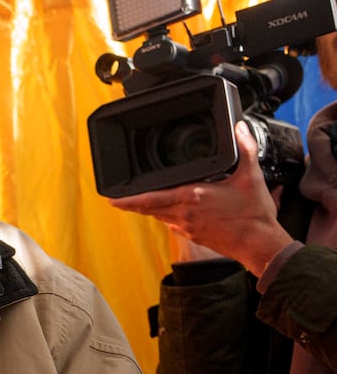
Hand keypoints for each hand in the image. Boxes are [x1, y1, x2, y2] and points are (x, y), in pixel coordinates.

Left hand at [109, 121, 293, 276]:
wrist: (259, 244)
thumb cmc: (253, 215)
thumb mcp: (251, 177)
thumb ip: (245, 149)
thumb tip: (240, 129)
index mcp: (192, 197)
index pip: (151, 198)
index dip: (129, 199)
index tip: (113, 199)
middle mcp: (184, 214)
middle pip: (149, 208)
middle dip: (132, 204)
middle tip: (117, 201)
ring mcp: (187, 228)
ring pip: (160, 217)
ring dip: (149, 210)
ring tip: (138, 204)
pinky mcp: (194, 237)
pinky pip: (173, 226)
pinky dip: (167, 218)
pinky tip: (169, 214)